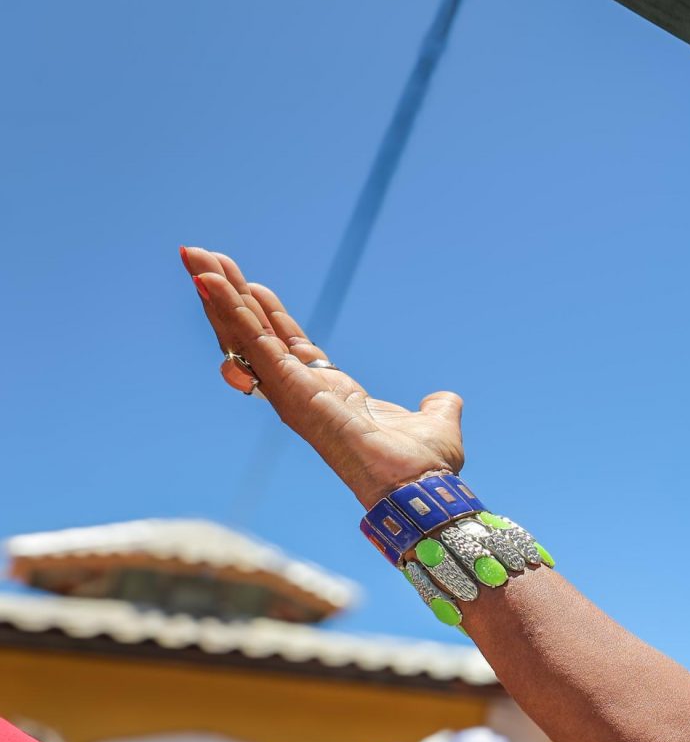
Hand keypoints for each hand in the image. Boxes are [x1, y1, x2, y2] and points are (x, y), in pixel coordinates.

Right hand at [181, 246, 465, 504]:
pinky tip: (210, 282)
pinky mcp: (291, 389)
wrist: (420, 486)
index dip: (267, 313)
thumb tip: (445, 400)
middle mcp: (301, 389)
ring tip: (193, 256)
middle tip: (199, 256)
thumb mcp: (435, 421)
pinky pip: (254, 343)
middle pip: (254, 332)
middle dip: (228, 295)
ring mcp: (291, 389)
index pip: (286, 344)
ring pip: (244, 333)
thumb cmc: (422, 465)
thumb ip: (437, 406)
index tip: (250, 284)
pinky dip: (232, 312)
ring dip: (219, 295)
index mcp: (328, 391)